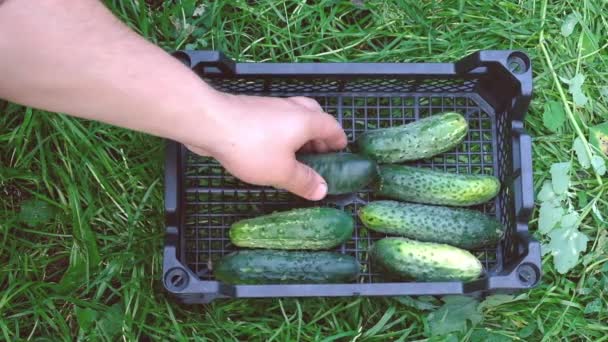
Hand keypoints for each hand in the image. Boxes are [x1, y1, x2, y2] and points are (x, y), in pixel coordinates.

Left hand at [185, 93, 346, 200]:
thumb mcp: (282, 172)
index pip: (331, 126)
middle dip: (320, 133)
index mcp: (306, 120)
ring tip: (296, 154)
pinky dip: (280, 133)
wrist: (211, 122)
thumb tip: (323, 189)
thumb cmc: (252, 147)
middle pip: (314, 115)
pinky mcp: (250, 110)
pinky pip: (274, 120)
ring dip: (299, 133)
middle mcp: (291, 108)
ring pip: (293, 116)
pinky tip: (270, 149)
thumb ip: (303, 181)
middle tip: (319, 152)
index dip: (339, 139)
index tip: (341, 151)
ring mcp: (269, 106)